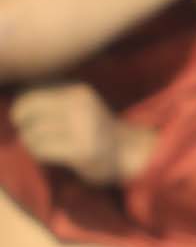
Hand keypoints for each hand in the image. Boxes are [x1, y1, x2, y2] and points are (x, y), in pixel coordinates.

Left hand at [6, 81, 132, 182]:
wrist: (129, 152)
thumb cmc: (94, 128)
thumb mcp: (77, 103)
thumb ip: (50, 97)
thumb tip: (14, 101)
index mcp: (77, 90)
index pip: (30, 92)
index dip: (21, 107)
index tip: (29, 118)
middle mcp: (80, 104)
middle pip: (26, 109)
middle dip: (22, 123)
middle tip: (30, 133)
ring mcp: (82, 127)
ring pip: (31, 132)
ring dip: (31, 143)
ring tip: (43, 146)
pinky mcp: (81, 150)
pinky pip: (41, 150)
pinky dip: (39, 154)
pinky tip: (50, 156)